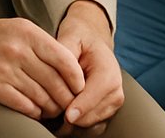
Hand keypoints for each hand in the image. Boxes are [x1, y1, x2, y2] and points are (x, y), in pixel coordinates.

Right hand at [0, 8, 84, 119]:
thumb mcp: (11, 30)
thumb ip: (38, 45)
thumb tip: (69, 68)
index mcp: (25, 31)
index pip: (64, 58)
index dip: (76, 78)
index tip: (79, 88)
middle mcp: (17, 48)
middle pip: (55, 81)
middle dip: (65, 98)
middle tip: (68, 106)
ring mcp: (4, 67)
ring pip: (42, 96)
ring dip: (50, 108)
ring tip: (51, 111)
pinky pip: (24, 106)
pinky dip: (33, 113)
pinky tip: (34, 112)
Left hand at [53, 0, 122, 134]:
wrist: (92, 40)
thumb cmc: (80, 38)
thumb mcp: (71, 37)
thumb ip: (64, 55)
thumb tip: (59, 76)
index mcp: (108, 72)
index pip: (94, 97)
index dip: (79, 108)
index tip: (65, 115)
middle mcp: (115, 91)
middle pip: (92, 116)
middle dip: (71, 118)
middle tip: (50, 114)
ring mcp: (112, 104)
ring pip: (90, 126)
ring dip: (72, 124)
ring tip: (52, 113)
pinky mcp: (106, 111)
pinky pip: (90, 127)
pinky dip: (75, 125)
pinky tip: (60, 115)